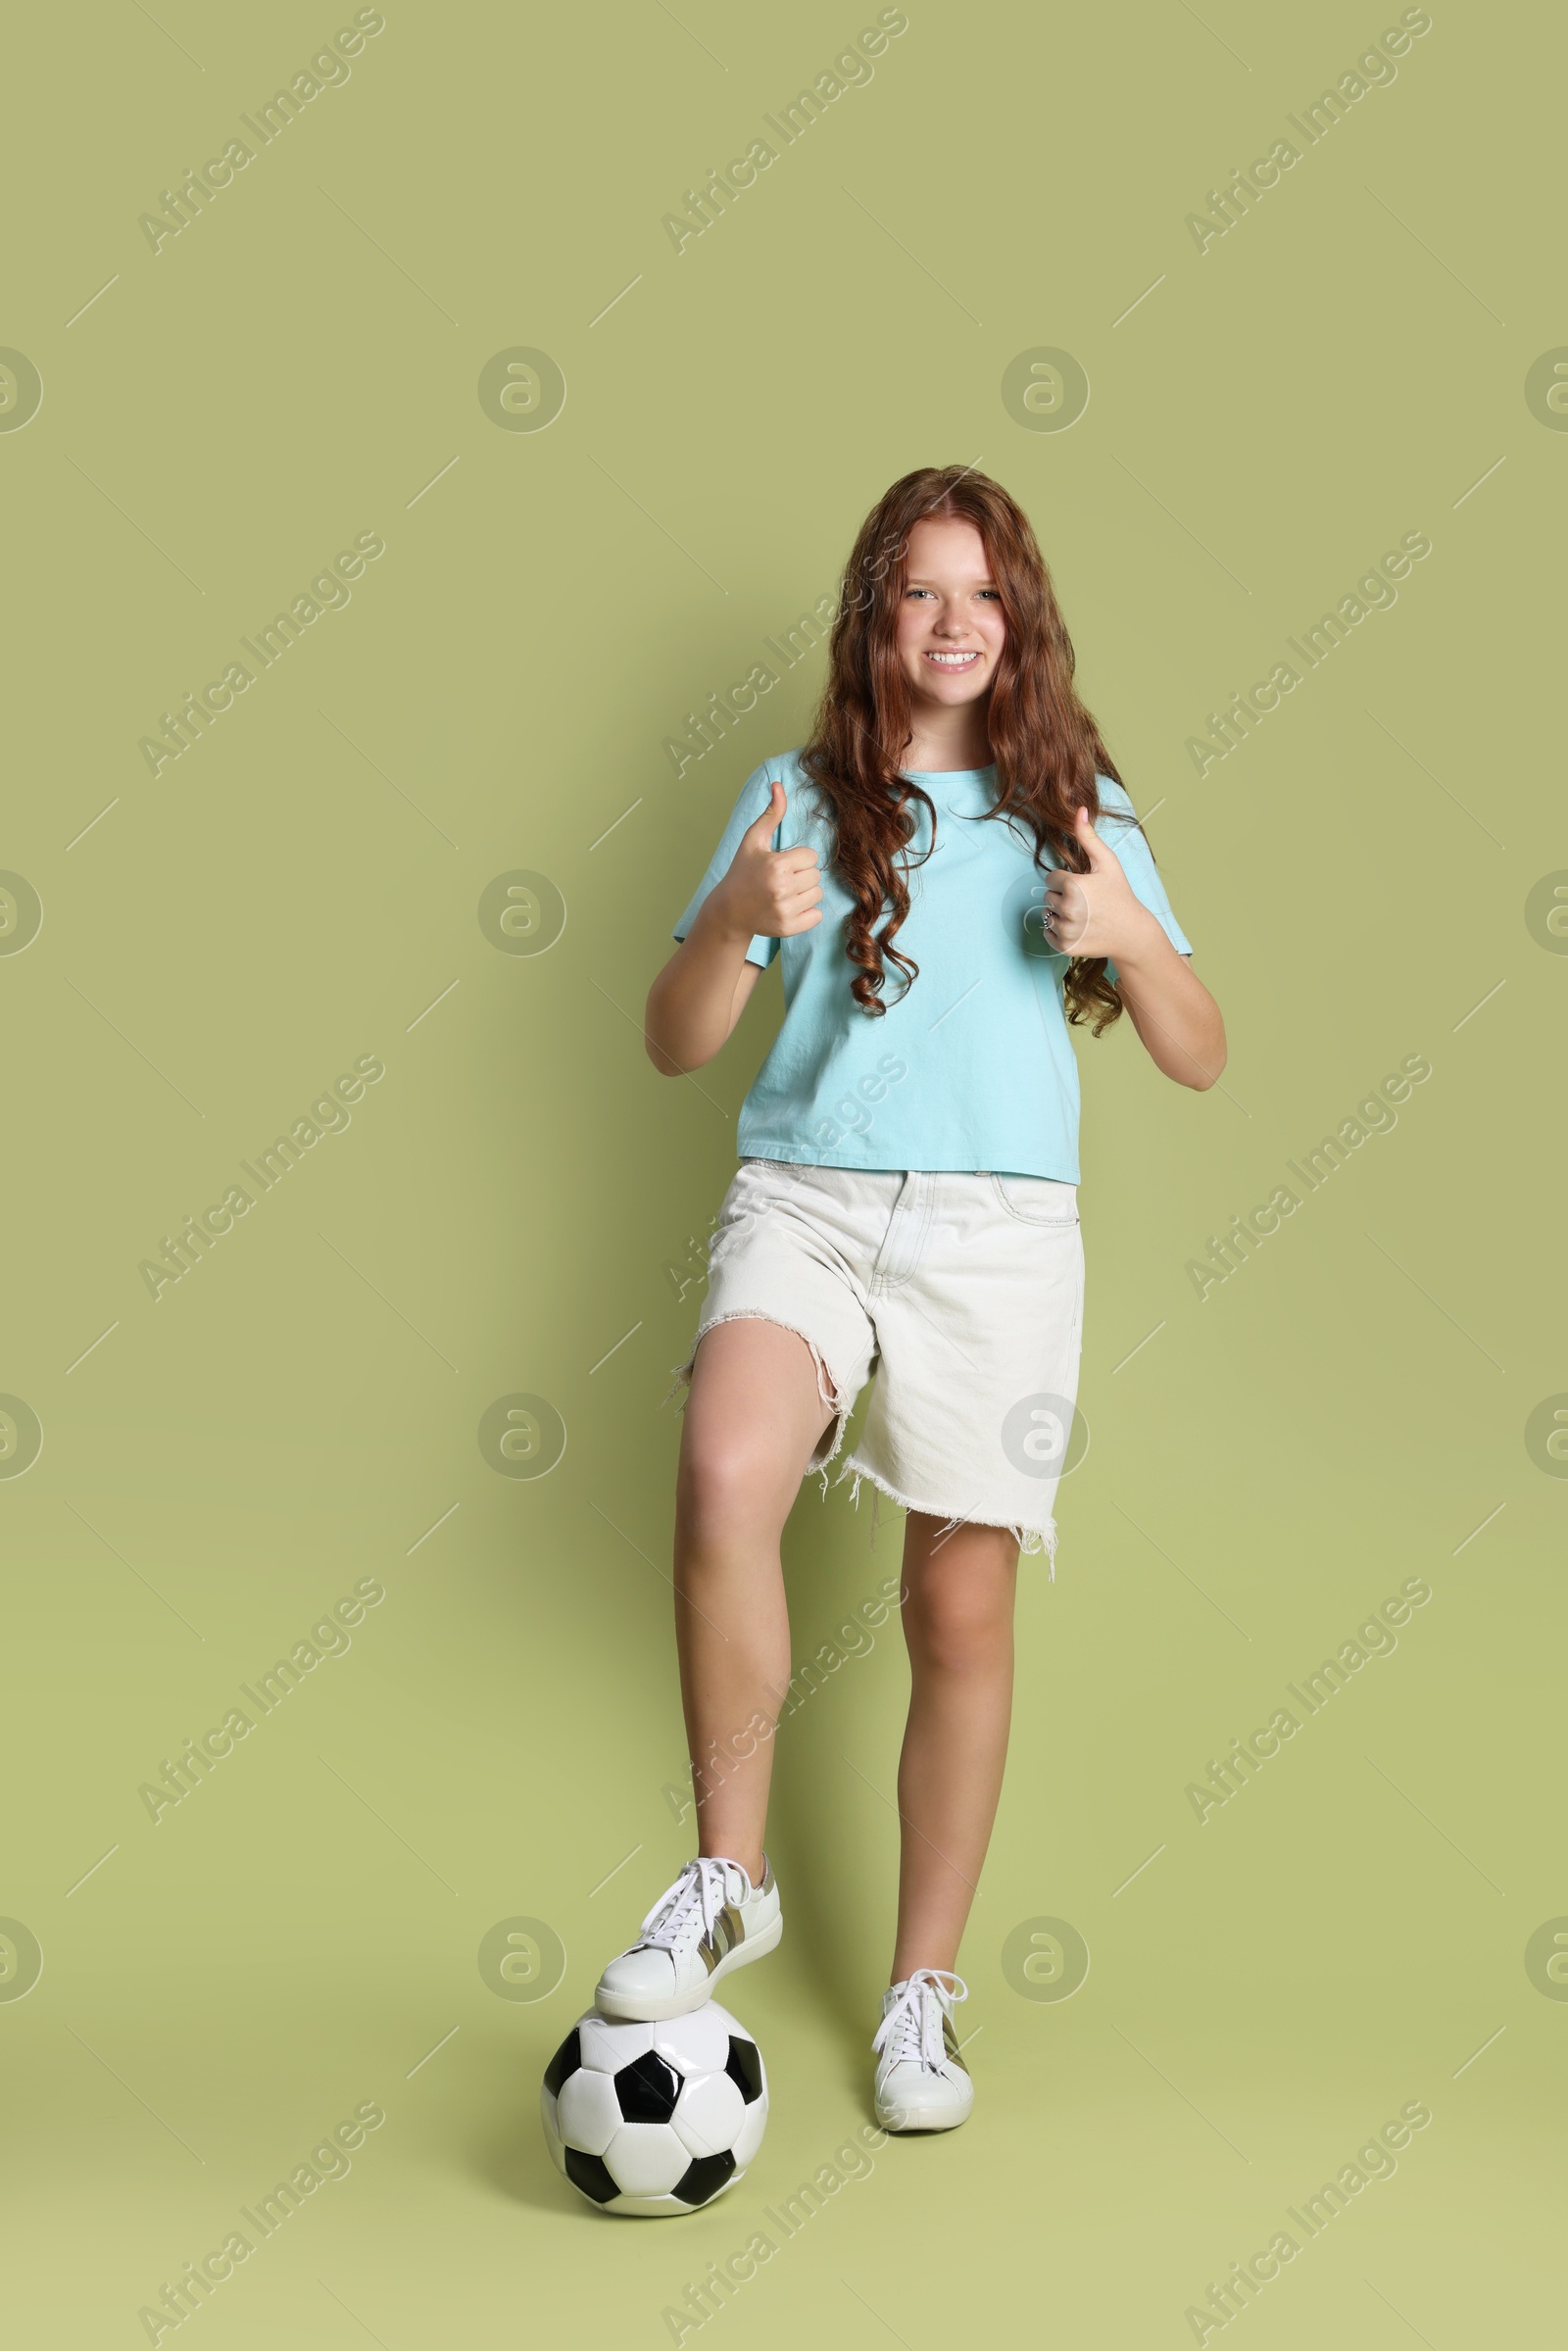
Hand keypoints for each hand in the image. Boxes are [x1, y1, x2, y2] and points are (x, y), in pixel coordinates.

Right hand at [709, 777, 822, 940]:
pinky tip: (789, 907)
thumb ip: (771, 813)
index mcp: (776, 865)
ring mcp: (785, 911)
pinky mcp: (788, 928)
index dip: (798, 858)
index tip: (782, 863)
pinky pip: (817, 916)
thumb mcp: (753, 840)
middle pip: (816, 875)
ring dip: (805, 893)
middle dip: (802, 875)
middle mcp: (781, 889)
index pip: (811, 856)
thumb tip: (779, 785)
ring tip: (785, 893)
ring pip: (817, 895)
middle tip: (782, 879)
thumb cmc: (742, 871)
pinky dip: (808, 913)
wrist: (728, 911)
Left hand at [1041, 804, 1155, 960]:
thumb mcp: (1107, 862)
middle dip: (1062, 897)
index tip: (1083, 886)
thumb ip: (1088, 837)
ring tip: (1082, 915)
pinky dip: (1058, 931)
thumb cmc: (1119, 894)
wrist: (1131, 932)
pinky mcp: (1064, 947)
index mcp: (1073, 886)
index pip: (1050, 879)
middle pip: (1047, 897)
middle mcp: (1067, 909)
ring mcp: (1065, 930)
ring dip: (1059, 914)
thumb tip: (1079, 809)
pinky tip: (1078, 927)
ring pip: (1046, 915)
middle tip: (1085, 901)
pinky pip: (1047, 933)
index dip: (1066, 880)